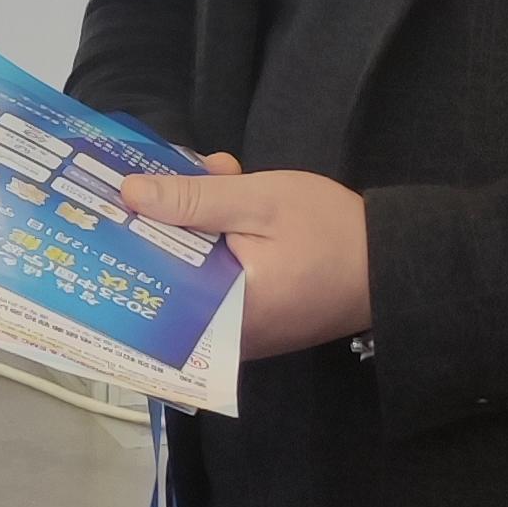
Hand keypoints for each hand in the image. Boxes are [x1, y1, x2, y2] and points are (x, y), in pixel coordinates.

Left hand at [121, 162, 371, 358]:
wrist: (396, 263)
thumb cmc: (331, 231)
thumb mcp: (259, 201)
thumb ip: (194, 201)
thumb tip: (130, 195)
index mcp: (220, 312)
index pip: (148, 282)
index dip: (126, 238)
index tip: (111, 199)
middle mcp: (222, 336)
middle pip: (165, 277)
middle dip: (164, 220)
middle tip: (172, 170)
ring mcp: (240, 333)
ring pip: (190, 274)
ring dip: (192, 225)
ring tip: (210, 174)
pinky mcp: (255, 321)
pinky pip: (215, 282)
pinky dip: (214, 243)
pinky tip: (226, 197)